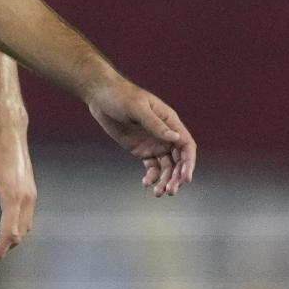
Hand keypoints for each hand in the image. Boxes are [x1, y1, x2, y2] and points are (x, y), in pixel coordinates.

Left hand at [0, 119, 36, 266]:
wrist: (9, 132)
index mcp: (14, 198)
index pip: (9, 235)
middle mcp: (27, 200)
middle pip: (18, 235)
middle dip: (1, 250)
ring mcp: (31, 195)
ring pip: (23, 228)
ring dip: (7, 240)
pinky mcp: (30, 191)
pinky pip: (24, 218)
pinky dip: (13, 228)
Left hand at [84, 78, 196, 196]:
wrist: (100, 96)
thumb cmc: (120, 96)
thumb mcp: (137, 108)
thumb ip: (155, 124)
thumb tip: (175, 138)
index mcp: (170, 122)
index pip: (186, 145)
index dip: (188, 163)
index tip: (185, 178)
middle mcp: (165, 135)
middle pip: (178, 160)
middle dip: (176, 177)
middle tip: (170, 191)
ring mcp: (154, 144)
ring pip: (166, 167)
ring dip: (165, 180)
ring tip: (158, 193)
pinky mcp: (141, 150)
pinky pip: (152, 167)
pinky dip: (152, 177)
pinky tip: (146, 183)